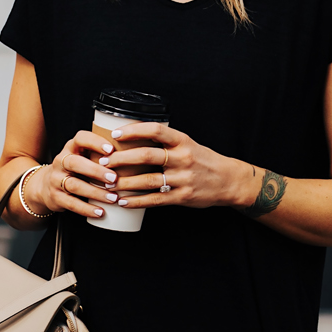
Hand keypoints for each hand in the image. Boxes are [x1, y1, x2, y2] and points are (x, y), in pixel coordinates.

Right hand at [36, 130, 123, 219]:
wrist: (46, 186)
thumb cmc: (75, 170)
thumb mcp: (83, 157)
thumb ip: (101, 155)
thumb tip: (135, 155)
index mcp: (71, 148)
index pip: (80, 138)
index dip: (95, 142)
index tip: (111, 150)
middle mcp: (61, 161)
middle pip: (75, 163)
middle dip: (96, 171)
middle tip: (114, 179)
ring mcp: (56, 180)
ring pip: (75, 185)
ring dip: (96, 192)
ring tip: (113, 198)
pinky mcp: (56, 197)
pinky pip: (71, 204)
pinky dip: (87, 209)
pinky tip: (100, 212)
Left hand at [102, 124, 257, 211]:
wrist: (228, 180)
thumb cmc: (203, 160)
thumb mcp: (188, 144)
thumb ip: (165, 143)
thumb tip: (133, 140)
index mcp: (183, 141)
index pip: (155, 130)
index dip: (134, 130)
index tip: (115, 134)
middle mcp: (183, 158)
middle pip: (147, 155)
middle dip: (121, 159)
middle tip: (102, 161)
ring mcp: (183, 178)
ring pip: (148, 180)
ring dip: (124, 182)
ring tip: (107, 183)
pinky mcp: (183, 197)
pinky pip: (155, 199)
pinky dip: (136, 201)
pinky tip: (123, 202)